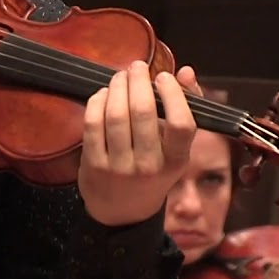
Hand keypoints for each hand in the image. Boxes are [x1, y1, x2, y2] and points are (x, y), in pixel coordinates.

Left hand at [78, 60, 199, 226]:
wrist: (124, 211)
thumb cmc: (154, 169)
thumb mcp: (175, 147)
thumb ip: (185, 106)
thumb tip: (186, 72)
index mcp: (176, 161)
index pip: (181, 124)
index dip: (173, 94)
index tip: (163, 77)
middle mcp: (150, 166)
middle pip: (143, 112)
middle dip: (138, 80)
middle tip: (137, 67)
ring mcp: (120, 167)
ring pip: (116, 114)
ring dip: (117, 87)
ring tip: (120, 77)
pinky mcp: (95, 165)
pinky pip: (93, 123)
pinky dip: (98, 101)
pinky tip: (104, 94)